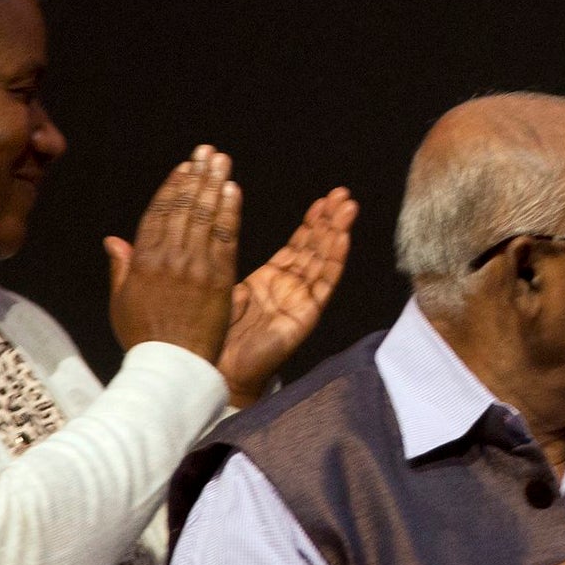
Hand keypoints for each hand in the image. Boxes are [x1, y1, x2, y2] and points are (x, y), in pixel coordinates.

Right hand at [107, 147, 240, 364]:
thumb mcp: (121, 302)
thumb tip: (113, 240)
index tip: (183, 167)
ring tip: (221, 162)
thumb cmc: (144, 338)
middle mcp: (168, 258)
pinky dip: (229, 212)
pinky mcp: (219, 279)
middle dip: (196, 176)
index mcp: (143, 261)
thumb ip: (121, 267)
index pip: (159, 213)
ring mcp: (195, 267)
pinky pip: (226, 238)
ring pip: (205, 216)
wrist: (171, 366)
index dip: (172, 187)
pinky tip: (234, 191)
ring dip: (214, 185)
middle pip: (184, 207)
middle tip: (207, 152)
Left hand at [219, 188, 355, 408]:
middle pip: (316, 249)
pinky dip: (334, 259)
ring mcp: (300, 301)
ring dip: (337, 233)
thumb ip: (229, 260)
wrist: (217, 369)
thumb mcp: (222, 287)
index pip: (298, 246)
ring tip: (348, 207)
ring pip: (323, 261)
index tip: (324, 200)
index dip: (311, 223)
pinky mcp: (305, 315)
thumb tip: (226, 232)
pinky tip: (342, 237)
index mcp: (271, 280)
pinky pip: (323, 284)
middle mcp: (290, 288)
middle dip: (329, 221)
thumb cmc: (215, 333)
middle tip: (342, 194)